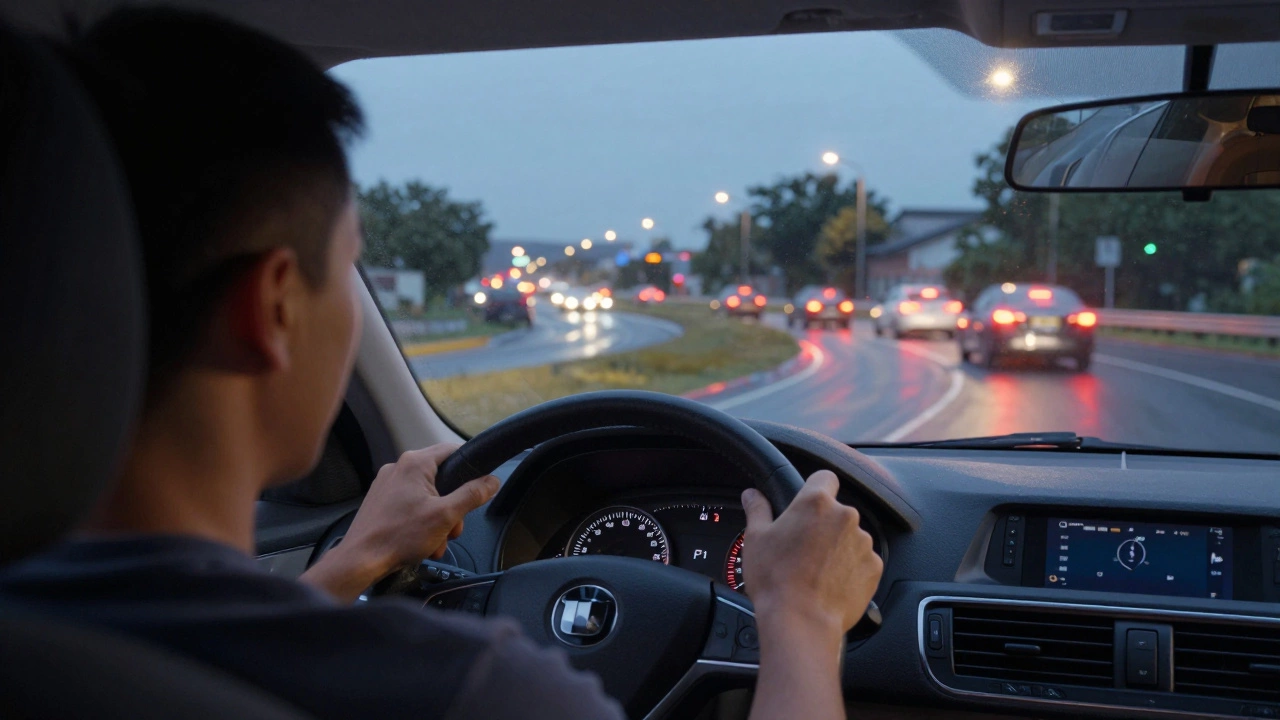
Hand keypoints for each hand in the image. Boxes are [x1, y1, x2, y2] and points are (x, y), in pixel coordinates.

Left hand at [300, 443, 498, 601]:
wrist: (361, 560)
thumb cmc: (399, 536)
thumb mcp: (446, 515)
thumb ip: (472, 495)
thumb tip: (492, 481)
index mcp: (415, 463)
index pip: (453, 450)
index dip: (470, 466)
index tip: (479, 484)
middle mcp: (398, 468)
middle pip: (441, 478)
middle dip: (452, 506)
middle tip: (453, 528)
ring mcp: (387, 484)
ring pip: (426, 495)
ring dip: (437, 519)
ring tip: (435, 541)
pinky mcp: (380, 501)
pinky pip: (410, 505)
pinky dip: (420, 522)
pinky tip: (421, 542)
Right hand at [740, 470, 882, 635]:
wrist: (801, 622)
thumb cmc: (776, 580)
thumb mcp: (756, 539)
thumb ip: (757, 510)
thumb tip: (752, 495)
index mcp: (816, 503)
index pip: (824, 477)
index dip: (814, 488)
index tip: (806, 504)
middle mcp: (845, 517)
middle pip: (836, 511)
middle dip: (823, 524)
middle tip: (802, 546)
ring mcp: (863, 543)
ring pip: (850, 536)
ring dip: (837, 546)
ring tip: (815, 569)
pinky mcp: (873, 568)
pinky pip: (862, 560)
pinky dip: (849, 568)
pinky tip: (829, 582)